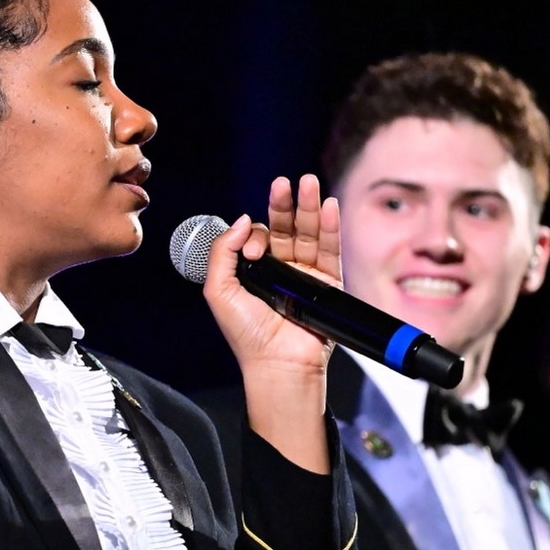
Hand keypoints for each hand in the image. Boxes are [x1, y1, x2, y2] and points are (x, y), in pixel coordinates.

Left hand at [202, 174, 339, 471]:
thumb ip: (223, 252)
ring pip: (309, 235)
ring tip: (309, 183)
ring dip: (310, 208)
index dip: (255, 235)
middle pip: (286, 229)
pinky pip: (330, 252)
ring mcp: (305, 278)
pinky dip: (331, 228)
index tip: (252, 252)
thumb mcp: (219, 290)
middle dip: (286, 204)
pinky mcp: (327, 287)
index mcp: (254, 272)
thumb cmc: (247, 336)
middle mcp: (281, 272)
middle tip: (286, 182)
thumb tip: (244, 220)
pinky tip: (329, 206)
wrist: (278, 366)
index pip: (259, 237)